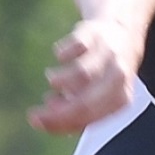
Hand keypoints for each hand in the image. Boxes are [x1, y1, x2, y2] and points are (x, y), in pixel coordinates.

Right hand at [26, 17, 146, 133]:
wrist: (121, 32)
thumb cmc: (104, 73)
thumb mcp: (97, 97)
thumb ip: (76, 113)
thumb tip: (49, 118)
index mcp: (120, 98)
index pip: (88, 117)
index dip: (59, 122)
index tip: (37, 122)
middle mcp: (118, 77)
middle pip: (85, 102)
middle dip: (55, 112)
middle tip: (33, 113)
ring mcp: (107, 54)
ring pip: (80, 74)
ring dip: (59, 81)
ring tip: (53, 80)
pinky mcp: (94, 33)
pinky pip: (74, 47)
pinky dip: (62, 54)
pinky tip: (62, 57)